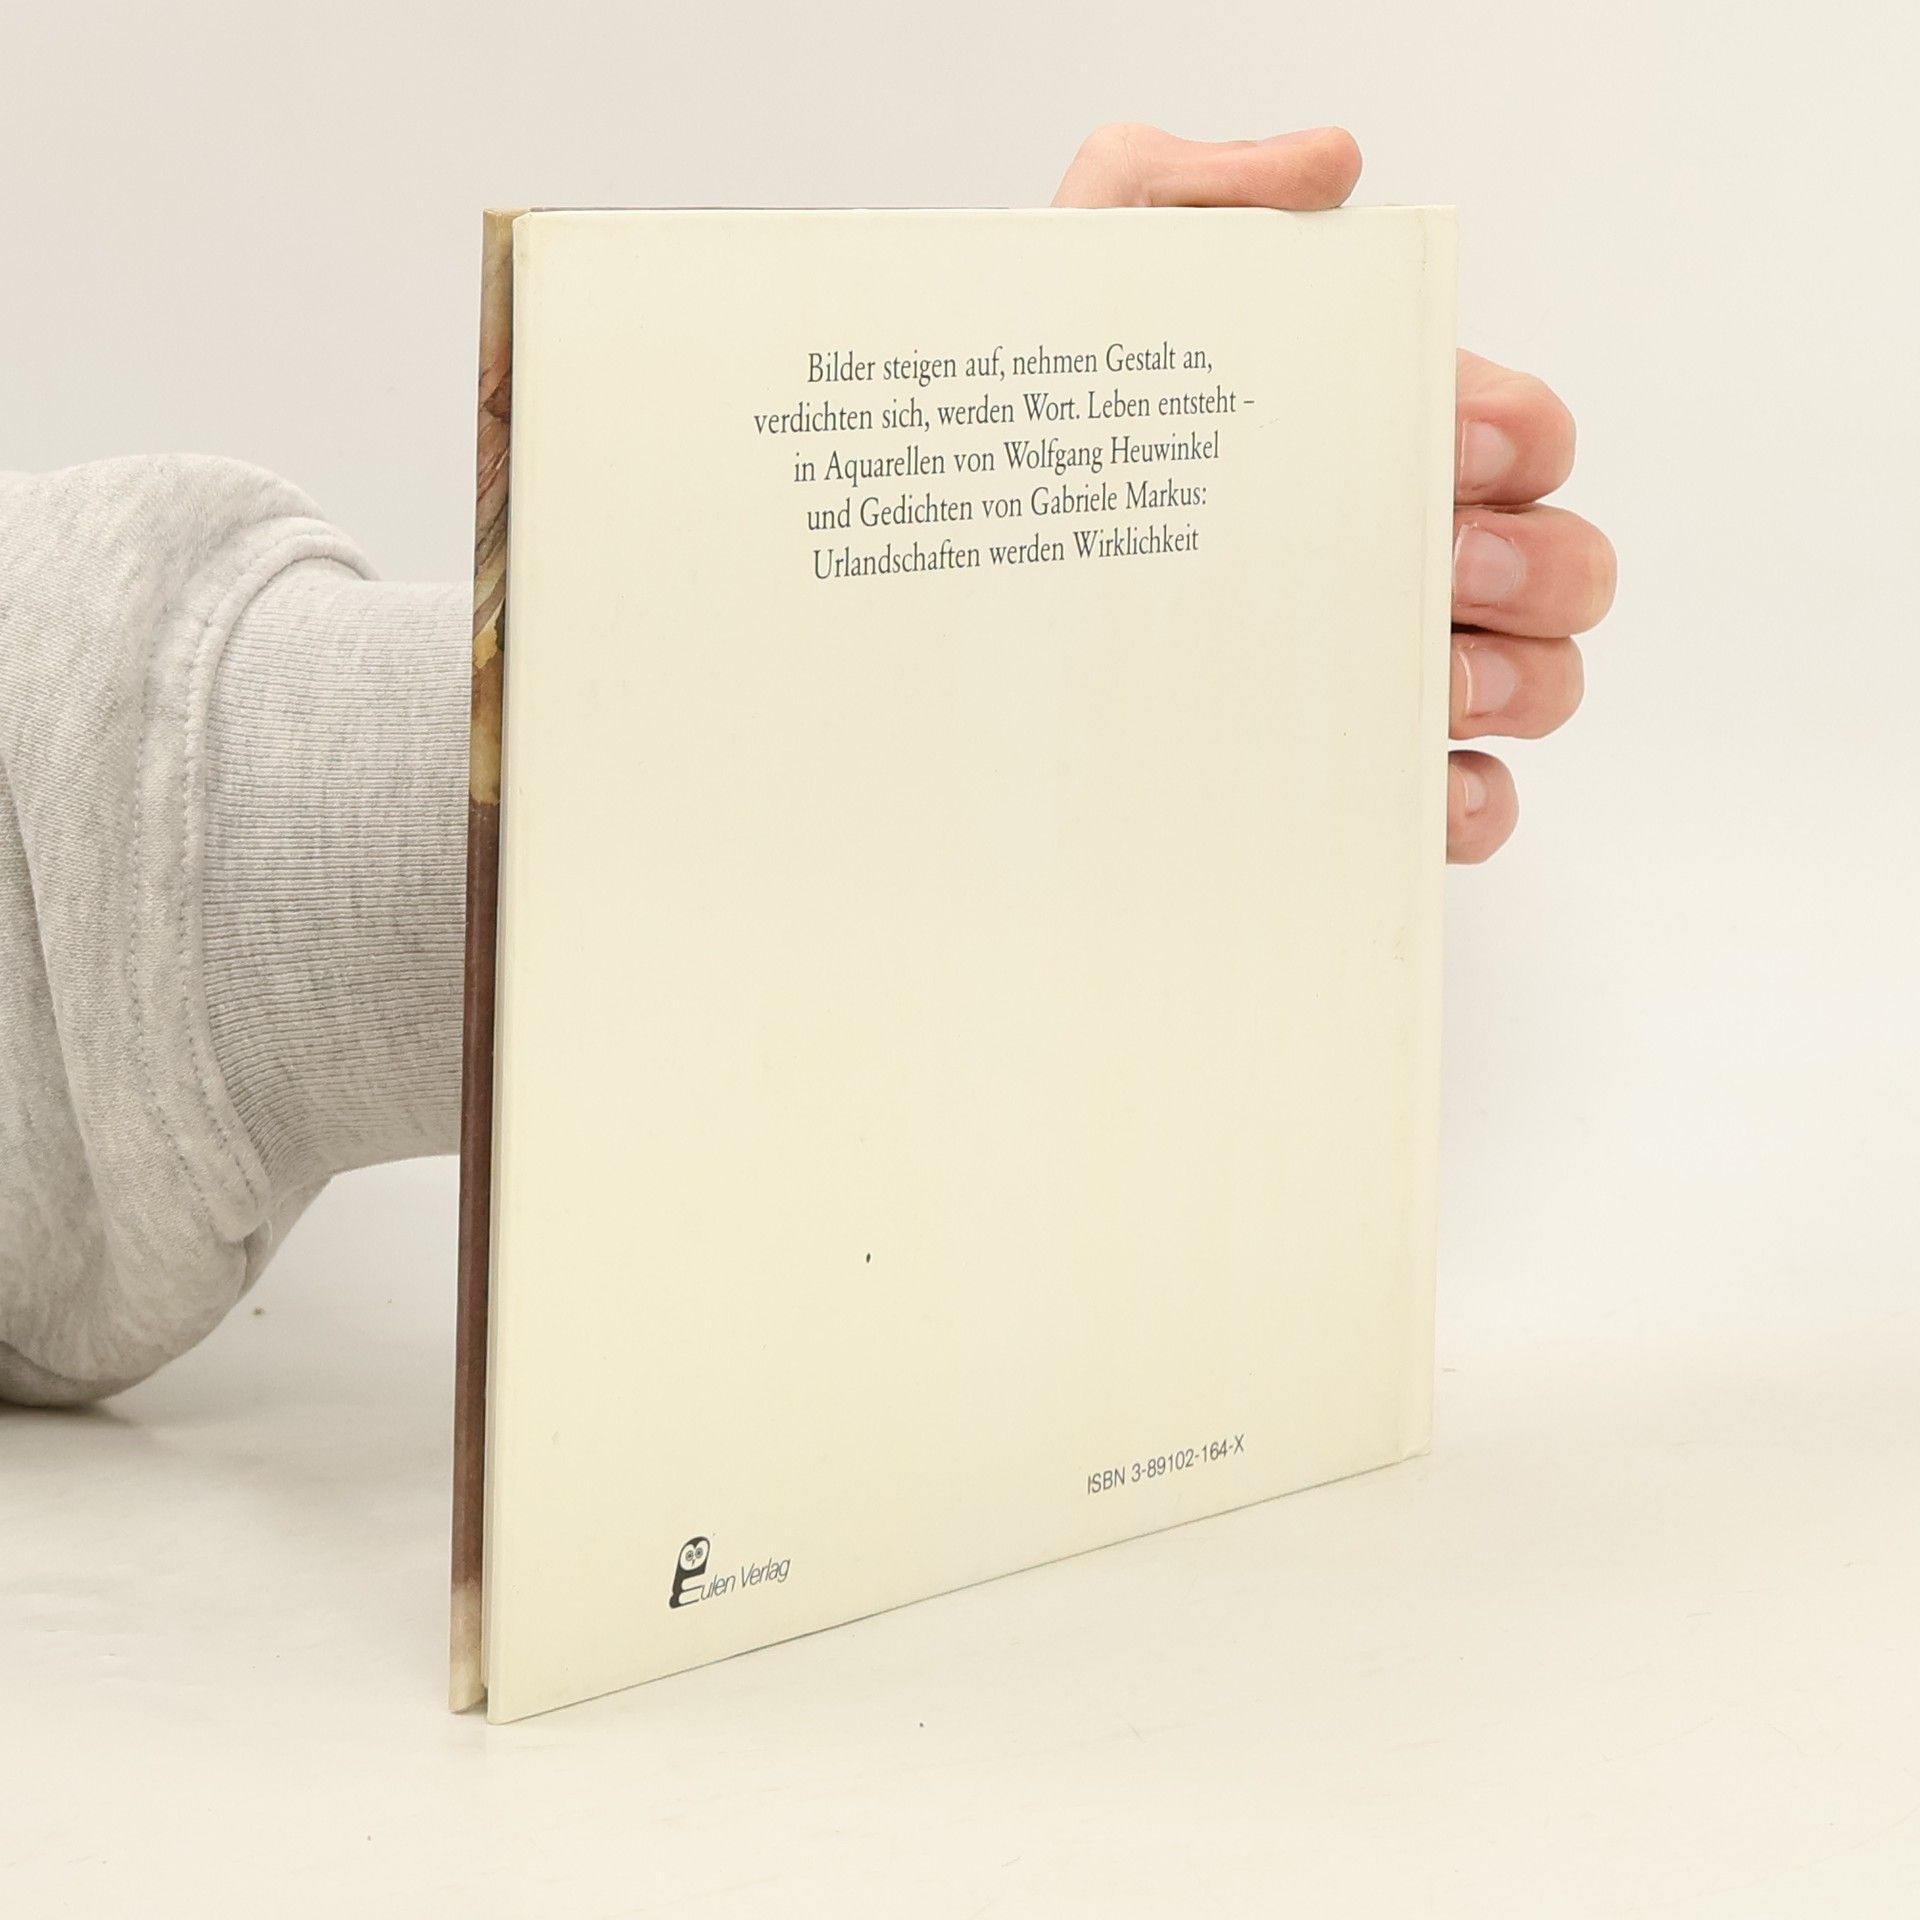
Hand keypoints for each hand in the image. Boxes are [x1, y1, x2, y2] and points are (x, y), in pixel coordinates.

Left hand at [1053, 124, 1614, 862]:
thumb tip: (1330, 168)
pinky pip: (1464, 808)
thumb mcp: (1078, 291)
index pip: (1514, 433)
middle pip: (1559, 562)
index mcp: (1359, 448)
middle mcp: (1385, 561)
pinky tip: (1415, 781)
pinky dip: (1470, 801)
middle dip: (1537, 558)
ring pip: (1538, 684)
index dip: (1516, 431)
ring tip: (1426, 674)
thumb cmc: (1020, 452)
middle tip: (1445, 562)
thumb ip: (1187, 192)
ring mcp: (1374, 680)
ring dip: (1518, 678)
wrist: (929, 583)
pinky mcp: (1346, 788)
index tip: (1452, 438)